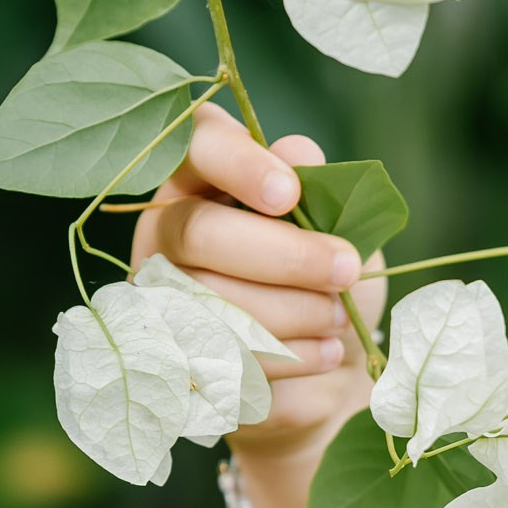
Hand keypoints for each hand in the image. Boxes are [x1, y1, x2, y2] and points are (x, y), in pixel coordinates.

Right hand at [132, 102, 385, 494]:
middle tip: (346, 270)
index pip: (197, 145)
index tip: (288, 194)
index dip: (237, 164)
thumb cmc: (332, 279)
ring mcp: (160, 297)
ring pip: (209, 300)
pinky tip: (327, 352)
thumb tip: (297, 153)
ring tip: (339, 317)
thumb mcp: (345, 228)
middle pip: (197, 233)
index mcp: (205, 178)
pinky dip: (291, 357)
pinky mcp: (178, 360)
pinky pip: (226, 358)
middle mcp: (166, 231)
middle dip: (284, 255)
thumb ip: (321, 189)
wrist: (335, 362)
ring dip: (293, 311)